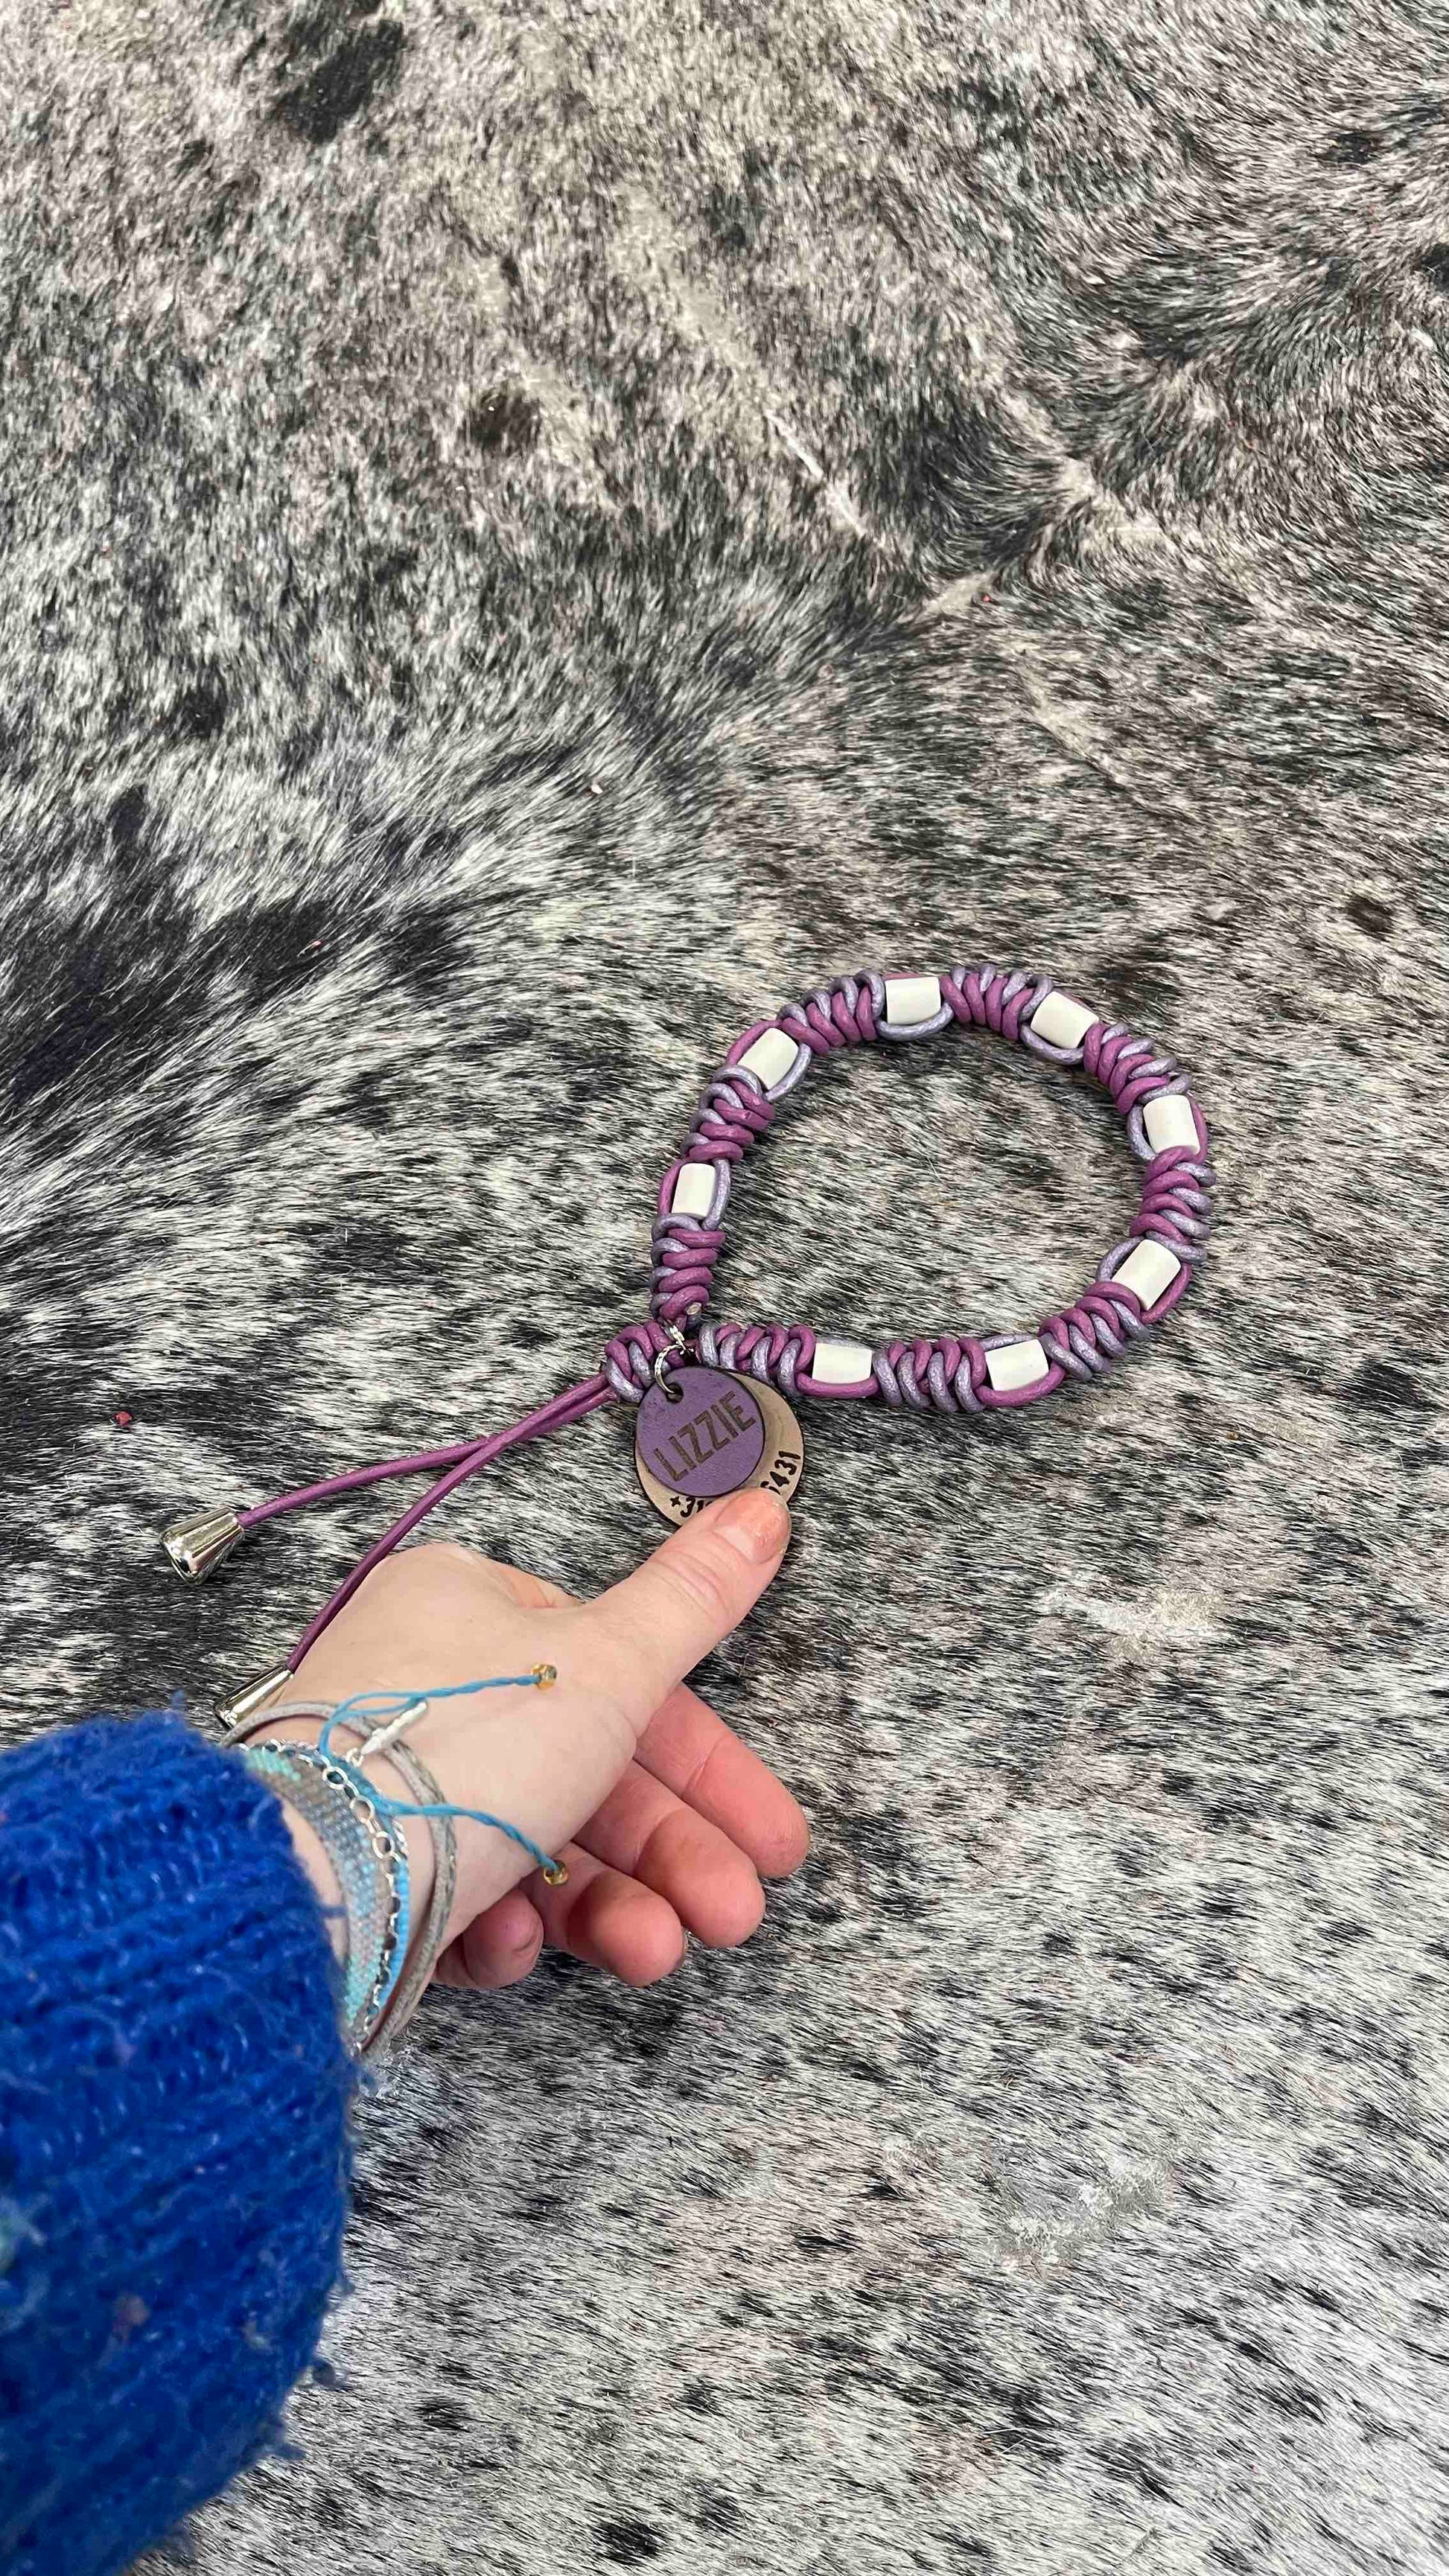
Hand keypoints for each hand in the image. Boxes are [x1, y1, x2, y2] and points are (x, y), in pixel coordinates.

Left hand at [259, 1485, 804, 1991]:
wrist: (318, 1883)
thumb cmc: (462, 1750)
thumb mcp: (608, 1663)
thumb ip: (692, 1599)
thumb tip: (761, 1509)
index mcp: (469, 1609)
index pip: (620, 1679)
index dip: (709, 1767)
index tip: (772, 1840)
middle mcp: (426, 1689)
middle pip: (587, 1775)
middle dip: (669, 1856)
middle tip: (733, 1917)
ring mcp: (392, 1785)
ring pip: (534, 1846)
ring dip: (608, 1904)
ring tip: (649, 1953)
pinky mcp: (370, 1872)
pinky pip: (462, 1894)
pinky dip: (503, 1926)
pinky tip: (509, 1943)